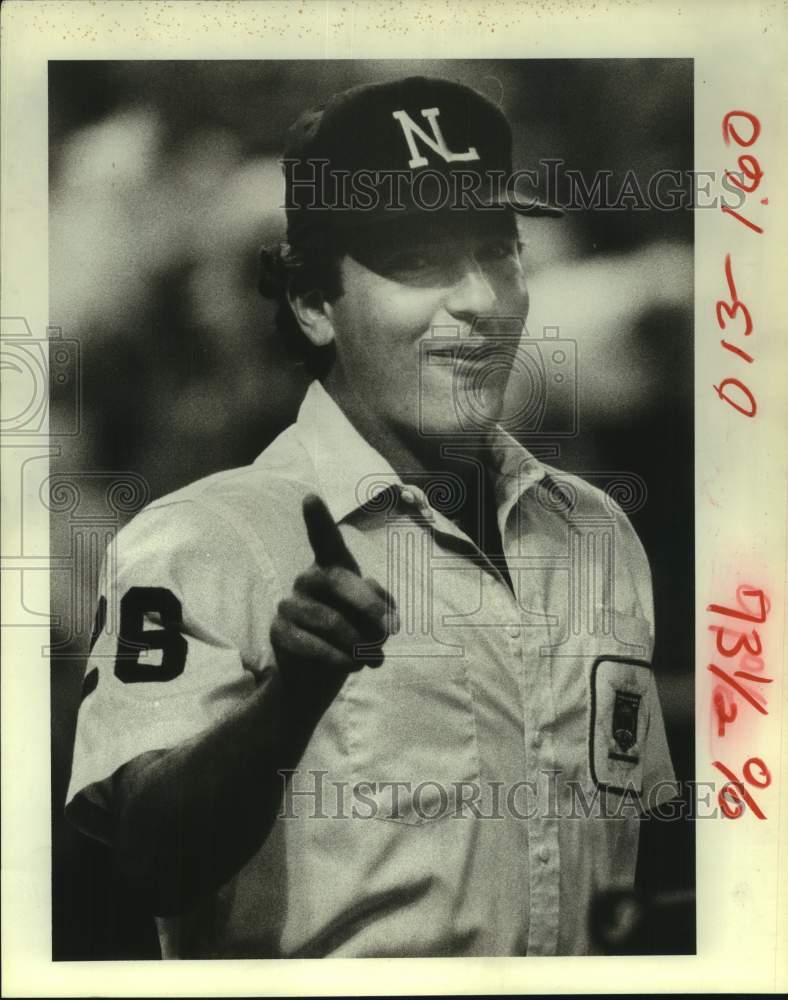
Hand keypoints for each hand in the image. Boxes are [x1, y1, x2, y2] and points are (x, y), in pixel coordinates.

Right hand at [270, 494, 398, 693]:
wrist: (318, 676)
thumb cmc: (354, 636)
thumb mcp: (377, 620)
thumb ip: (383, 607)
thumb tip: (380, 613)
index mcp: (332, 568)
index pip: (325, 540)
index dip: (318, 519)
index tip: (310, 497)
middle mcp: (307, 579)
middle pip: (339, 581)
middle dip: (370, 607)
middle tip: (391, 630)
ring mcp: (288, 604)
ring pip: (331, 621)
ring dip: (359, 644)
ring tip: (372, 658)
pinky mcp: (278, 632)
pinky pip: (312, 645)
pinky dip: (340, 660)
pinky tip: (352, 666)